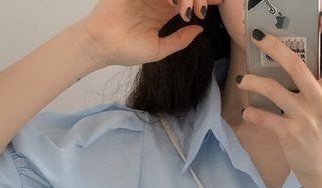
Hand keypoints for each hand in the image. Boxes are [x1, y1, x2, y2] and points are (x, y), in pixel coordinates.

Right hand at [79, 0, 222, 67]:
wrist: (102, 44)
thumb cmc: (127, 50)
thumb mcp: (160, 49)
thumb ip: (180, 40)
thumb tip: (200, 29)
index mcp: (164, 11)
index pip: (188, 1)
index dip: (203, 0)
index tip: (219, 2)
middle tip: (204, 5)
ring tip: (185, 7)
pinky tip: (174, 1)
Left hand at [238, 12, 321, 187]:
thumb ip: (315, 92)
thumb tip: (290, 70)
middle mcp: (320, 103)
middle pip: (297, 65)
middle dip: (274, 46)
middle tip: (257, 36)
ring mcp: (304, 118)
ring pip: (273, 89)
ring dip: (252, 81)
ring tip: (241, 80)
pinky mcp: (290, 134)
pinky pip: (264, 118)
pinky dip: (252, 113)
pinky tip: (247, 113)